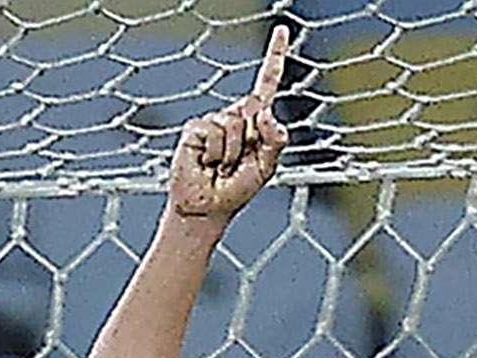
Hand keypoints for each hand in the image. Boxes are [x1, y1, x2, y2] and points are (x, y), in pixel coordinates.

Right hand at [168, 26, 292, 222]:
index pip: (266, 84)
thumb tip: (266, 112)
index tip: (281, 30)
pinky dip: (215, 153)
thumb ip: (275, 140)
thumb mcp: (267, 167)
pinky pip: (214, 133)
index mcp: (255, 121)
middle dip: (252, 141)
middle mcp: (235, 116)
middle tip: (238, 164)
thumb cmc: (237, 189)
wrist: (206, 208)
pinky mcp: (195, 129)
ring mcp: (214, 121)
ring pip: (234, 124)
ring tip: (222, 166)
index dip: (274, 57)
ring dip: (232, 152)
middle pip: (254, 111)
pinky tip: (207, 163)